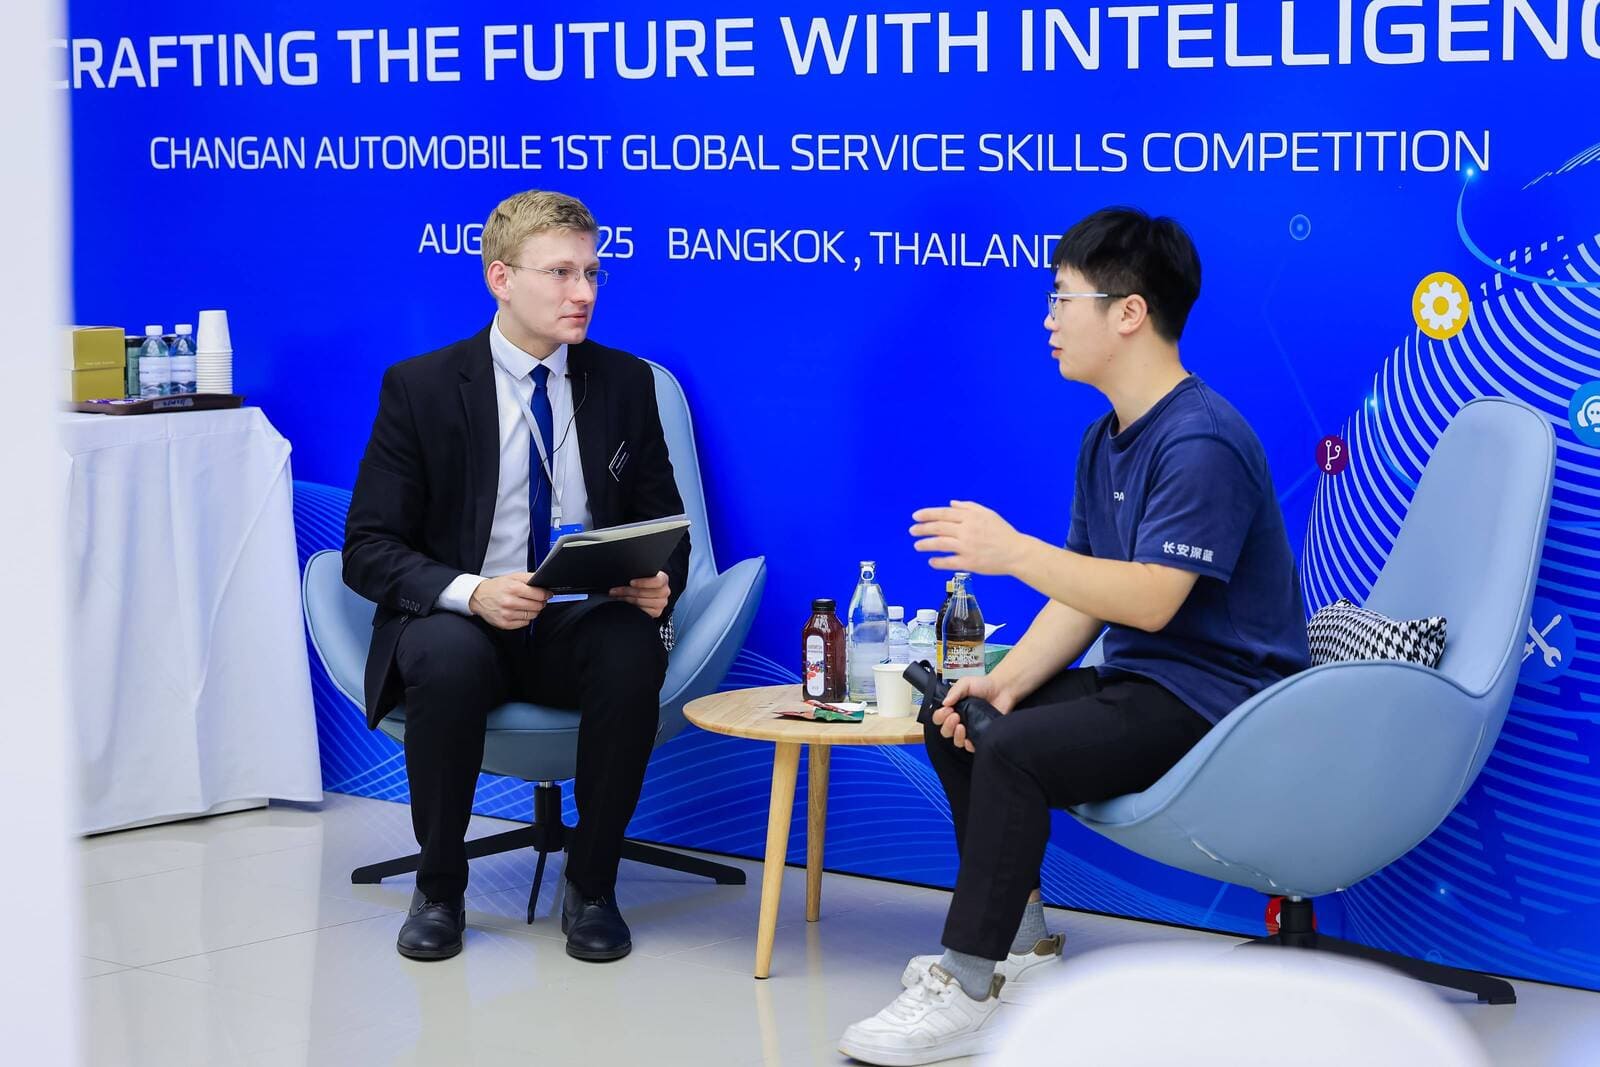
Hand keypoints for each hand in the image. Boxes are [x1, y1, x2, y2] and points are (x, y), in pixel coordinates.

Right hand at [469, 573, 549, 629]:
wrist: (478, 596)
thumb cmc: (497, 587)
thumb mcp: (513, 576)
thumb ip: (529, 577)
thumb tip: (544, 580)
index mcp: (513, 588)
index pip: (539, 594)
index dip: (546, 594)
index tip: (547, 594)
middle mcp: (509, 602)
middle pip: (537, 606)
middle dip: (541, 602)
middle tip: (537, 599)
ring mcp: (507, 614)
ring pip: (532, 615)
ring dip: (534, 610)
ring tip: (527, 605)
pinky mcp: (505, 623)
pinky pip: (524, 623)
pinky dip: (525, 618)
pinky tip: (520, 611)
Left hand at [610, 571, 670, 618]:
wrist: (648, 590)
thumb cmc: (643, 580)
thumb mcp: (643, 574)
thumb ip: (638, 573)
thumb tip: (624, 574)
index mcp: (663, 579)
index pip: (657, 581)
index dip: (643, 582)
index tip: (631, 582)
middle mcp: (665, 591)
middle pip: (646, 593)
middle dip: (628, 591)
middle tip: (615, 590)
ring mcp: (662, 603)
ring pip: (642, 602)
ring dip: (627, 599)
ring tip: (617, 596)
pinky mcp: (657, 612)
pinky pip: (643, 611)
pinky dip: (632, 607)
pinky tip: (624, 602)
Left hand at [911, 501, 1030, 575]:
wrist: (1016, 552)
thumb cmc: (1003, 532)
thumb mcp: (988, 513)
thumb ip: (968, 507)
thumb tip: (951, 503)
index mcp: (971, 517)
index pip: (943, 513)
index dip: (927, 514)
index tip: (916, 516)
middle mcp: (967, 531)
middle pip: (938, 528)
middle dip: (922, 529)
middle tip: (912, 531)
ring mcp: (967, 547)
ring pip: (940, 544)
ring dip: (926, 544)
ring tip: (917, 545)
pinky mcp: (970, 562)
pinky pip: (949, 562)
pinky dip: (938, 562)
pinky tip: (931, 561)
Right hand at [930, 675, 1014, 752]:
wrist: (1002, 689)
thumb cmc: (983, 685)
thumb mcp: (965, 683)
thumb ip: (954, 691)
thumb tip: (944, 703)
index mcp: (952, 709)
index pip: (939, 718)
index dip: (940, 716)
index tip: (948, 709)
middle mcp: (959, 721)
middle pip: (945, 732)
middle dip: (947, 726)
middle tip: (955, 716)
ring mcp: (970, 729)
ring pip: (956, 741)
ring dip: (956, 736)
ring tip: (962, 726)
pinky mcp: (981, 735)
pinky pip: (971, 746)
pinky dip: (968, 744)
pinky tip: (969, 737)